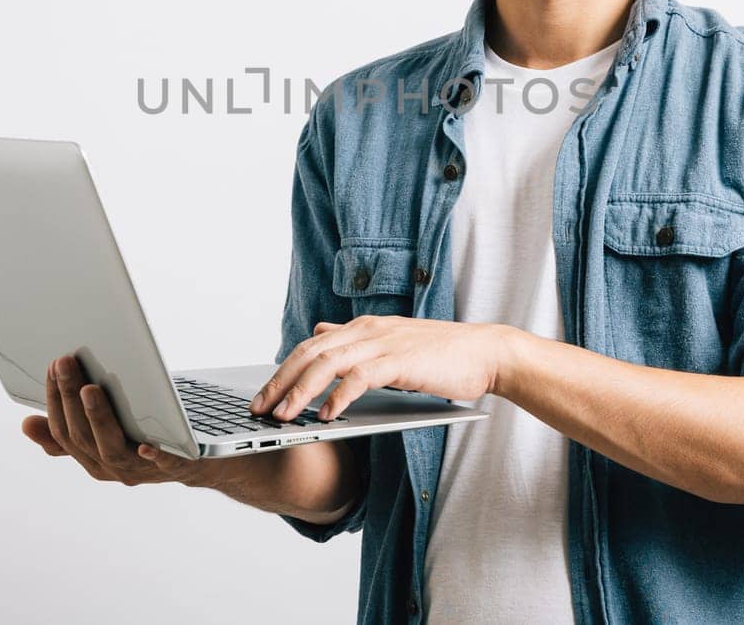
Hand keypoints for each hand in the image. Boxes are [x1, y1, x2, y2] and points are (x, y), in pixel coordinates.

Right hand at [22, 354, 213, 487]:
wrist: (196, 461)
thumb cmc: (144, 437)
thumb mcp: (102, 432)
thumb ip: (68, 432)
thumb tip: (27, 423)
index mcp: (91, 458)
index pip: (64, 431)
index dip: (54, 399)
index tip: (52, 366)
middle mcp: (111, 467)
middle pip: (83, 435)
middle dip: (70, 397)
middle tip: (66, 363)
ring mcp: (140, 471)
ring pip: (111, 448)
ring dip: (99, 418)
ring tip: (91, 389)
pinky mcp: (174, 467)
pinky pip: (163, 465)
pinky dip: (154, 456)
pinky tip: (146, 445)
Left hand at [250, 316, 512, 421]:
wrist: (485, 352)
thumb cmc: (441, 354)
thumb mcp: (390, 341)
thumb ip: (354, 338)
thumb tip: (321, 328)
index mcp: (362, 326)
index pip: (309, 346)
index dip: (282, 371)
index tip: (262, 396)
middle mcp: (367, 330)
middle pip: (309, 353)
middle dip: (280, 383)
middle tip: (259, 410)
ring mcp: (383, 344)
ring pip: (327, 364)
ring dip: (300, 391)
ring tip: (283, 417)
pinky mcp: (400, 361)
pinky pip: (359, 378)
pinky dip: (338, 397)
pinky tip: (325, 416)